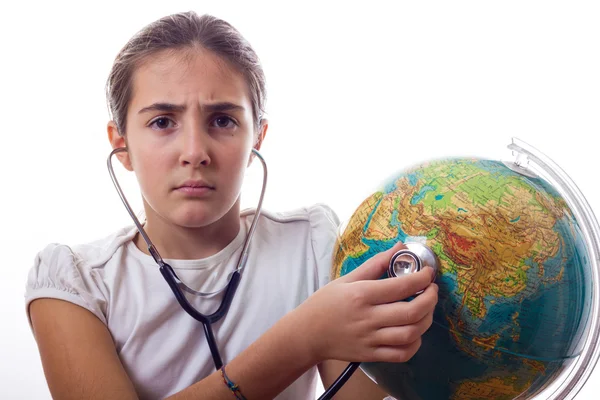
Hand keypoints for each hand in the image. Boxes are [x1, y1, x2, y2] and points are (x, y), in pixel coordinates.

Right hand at [299, 241, 437, 363]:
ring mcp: (371, 339)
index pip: (401, 286)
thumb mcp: (346, 279)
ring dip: (426, 320)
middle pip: (412, 312)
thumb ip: (375, 264)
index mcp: (361, 295)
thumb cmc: (325, 303)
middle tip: (432, 290)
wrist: (307, 334)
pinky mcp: (372, 355)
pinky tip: (415, 331)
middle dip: (430, 299)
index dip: (421, 278)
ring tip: (426, 309)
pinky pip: (402, 353)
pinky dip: (415, 343)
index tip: (428, 272)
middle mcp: (368, 318)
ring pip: (411, 334)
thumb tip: (399, 248)